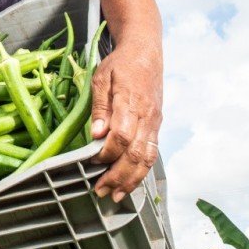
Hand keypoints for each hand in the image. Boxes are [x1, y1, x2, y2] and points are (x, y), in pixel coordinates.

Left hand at [89, 44, 162, 201]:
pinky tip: (129, 182)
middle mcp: (147, 116)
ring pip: (147, 158)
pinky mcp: (156, 126)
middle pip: (136, 154)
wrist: (146, 52)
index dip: (107, 153)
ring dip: (131, 180)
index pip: (122, 136)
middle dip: (118, 176)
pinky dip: (141, 171)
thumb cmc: (120, 64)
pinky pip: (151, 153)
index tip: (92, 161)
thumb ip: (99, 106)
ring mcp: (154, 122)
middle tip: (101, 191)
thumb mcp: (101, 78)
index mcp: (131, 102)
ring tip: (116, 195)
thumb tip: (95, 134)